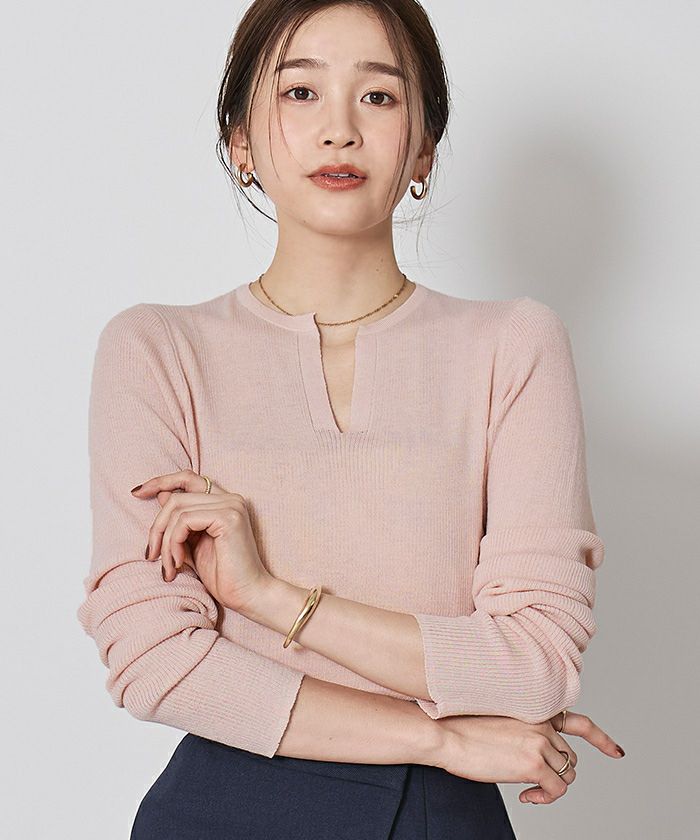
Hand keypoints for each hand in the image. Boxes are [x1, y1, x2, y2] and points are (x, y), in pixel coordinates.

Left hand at [132, 468, 272, 611]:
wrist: (248, 595)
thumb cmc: (223, 574)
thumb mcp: (193, 543)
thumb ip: (180, 520)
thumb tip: (161, 495)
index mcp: (224, 501)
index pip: (187, 478)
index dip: (161, 481)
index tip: (137, 493)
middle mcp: (230, 498)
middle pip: (177, 497)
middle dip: (157, 526)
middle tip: (152, 555)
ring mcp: (230, 505)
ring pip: (177, 509)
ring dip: (165, 541)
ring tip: (168, 566)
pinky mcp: (227, 517)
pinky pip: (184, 521)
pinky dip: (174, 542)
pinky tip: (180, 563)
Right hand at [435, 710, 623, 805]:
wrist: (446, 733)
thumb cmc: (462, 727)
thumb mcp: (500, 719)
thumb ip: (524, 729)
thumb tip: (533, 755)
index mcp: (536, 709)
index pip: (579, 722)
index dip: (602, 739)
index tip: (617, 752)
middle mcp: (543, 722)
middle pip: (569, 758)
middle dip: (557, 773)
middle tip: (534, 783)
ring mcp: (541, 742)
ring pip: (567, 775)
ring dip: (551, 786)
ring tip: (528, 789)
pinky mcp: (534, 764)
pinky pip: (556, 791)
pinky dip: (545, 799)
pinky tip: (525, 796)